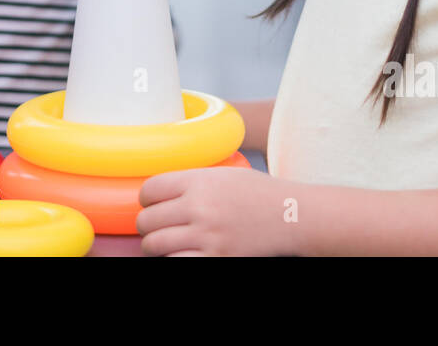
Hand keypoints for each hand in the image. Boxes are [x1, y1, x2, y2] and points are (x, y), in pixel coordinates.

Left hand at [136, 167, 297, 255]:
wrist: (292, 216)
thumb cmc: (257, 193)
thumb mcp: (224, 174)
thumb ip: (191, 182)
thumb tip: (156, 194)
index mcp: (200, 181)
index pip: (150, 190)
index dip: (146, 199)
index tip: (151, 204)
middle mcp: (200, 207)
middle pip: (147, 220)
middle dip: (147, 225)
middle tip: (155, 227)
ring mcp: (208, 236)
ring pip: (154, 245)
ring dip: (154, 246)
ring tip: (162, 244)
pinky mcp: (217, 258)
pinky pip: (175, 263)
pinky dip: (172, 260)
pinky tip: (180, 254)